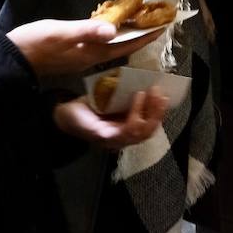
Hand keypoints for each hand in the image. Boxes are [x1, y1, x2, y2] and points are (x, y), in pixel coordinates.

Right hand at [5, 18, 163, 77]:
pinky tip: (112, 31)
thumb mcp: (61, 33)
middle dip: (140, 36)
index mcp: (92, 52)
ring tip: (140, 26)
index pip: (125, 45)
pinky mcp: (73, 54)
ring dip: (127, 37)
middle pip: (122, 47)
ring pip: (113, 47)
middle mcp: (91, 57)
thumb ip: (86, 31)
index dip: (144, 36)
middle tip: (156, 24)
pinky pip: (101, 46)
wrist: (12, 58)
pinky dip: (111, 37)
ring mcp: (82, 57)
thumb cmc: (35, 44)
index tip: (162, 27)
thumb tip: (112, 30)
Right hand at [51, 89, 168, 148]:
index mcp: (109, 138)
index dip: (137, 112)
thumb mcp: (80, 120)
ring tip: (162, 95)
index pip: (130, 130)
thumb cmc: (74, 117)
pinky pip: (147, 122)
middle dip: (154, 113)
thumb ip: (92, 129)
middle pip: (144, 132)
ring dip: (157, 112)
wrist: (70, 117)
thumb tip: (105, 134)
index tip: (139, 93)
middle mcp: (120, 139)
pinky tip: (160, 99)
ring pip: (148, 129)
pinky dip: (155, 111)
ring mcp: (126, 132)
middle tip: (158, 93)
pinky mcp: (128, 124)